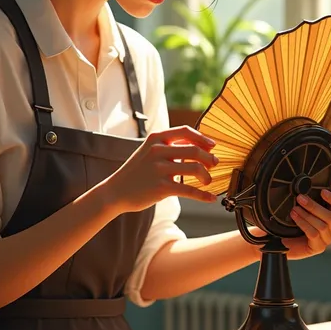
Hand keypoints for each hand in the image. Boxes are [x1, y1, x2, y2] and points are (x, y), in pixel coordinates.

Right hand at [100, 125, 218, 212]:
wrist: (116, 191)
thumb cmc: (136, 171)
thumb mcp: (149, 151)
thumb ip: (169, 146)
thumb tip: (197, 145)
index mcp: (156, 138)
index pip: (185, 131)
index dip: (202, 138)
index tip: (212, 145)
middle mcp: (158, 151)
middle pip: (194, 150)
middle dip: (209, 158)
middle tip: (214, 164)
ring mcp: (159, 169)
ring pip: (195, 169)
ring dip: (207, 176)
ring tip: (208, 181)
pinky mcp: (162, 187)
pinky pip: (190, 190)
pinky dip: (203, 195)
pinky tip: (210, 198)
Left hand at [282, 188, 330, 258]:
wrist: (281, 238)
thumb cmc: (293, 220)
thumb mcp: (305, 206)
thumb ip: (318, 198)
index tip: (323, 191)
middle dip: (315, 206)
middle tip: (300, 198)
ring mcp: (326, 240)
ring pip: (323, 226)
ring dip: (307, 215)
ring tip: (294, 208)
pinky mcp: (317, 247)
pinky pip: (313, 234)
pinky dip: (303, 223)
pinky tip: (294, 216)